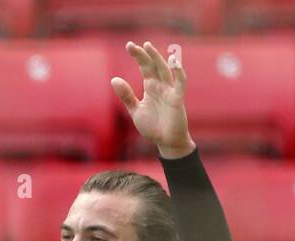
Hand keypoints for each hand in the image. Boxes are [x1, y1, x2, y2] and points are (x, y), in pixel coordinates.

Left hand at [111, 41, 195, 158]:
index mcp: (151, 87)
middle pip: (153, 66)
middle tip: (134, 45)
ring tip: (149, 47)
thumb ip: (126, 95)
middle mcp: (161, 86)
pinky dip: (179, 73)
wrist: (165, 141)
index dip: (138, 56)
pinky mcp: (178, 99)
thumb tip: (113, 79)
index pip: (144, 67)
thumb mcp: (135, 110)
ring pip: (165, 70)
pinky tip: (174, 63)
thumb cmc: (152, 126)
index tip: (129, 45)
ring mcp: (170, 91)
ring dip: (158, 59)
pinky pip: (180, 84)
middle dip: (144, 55)